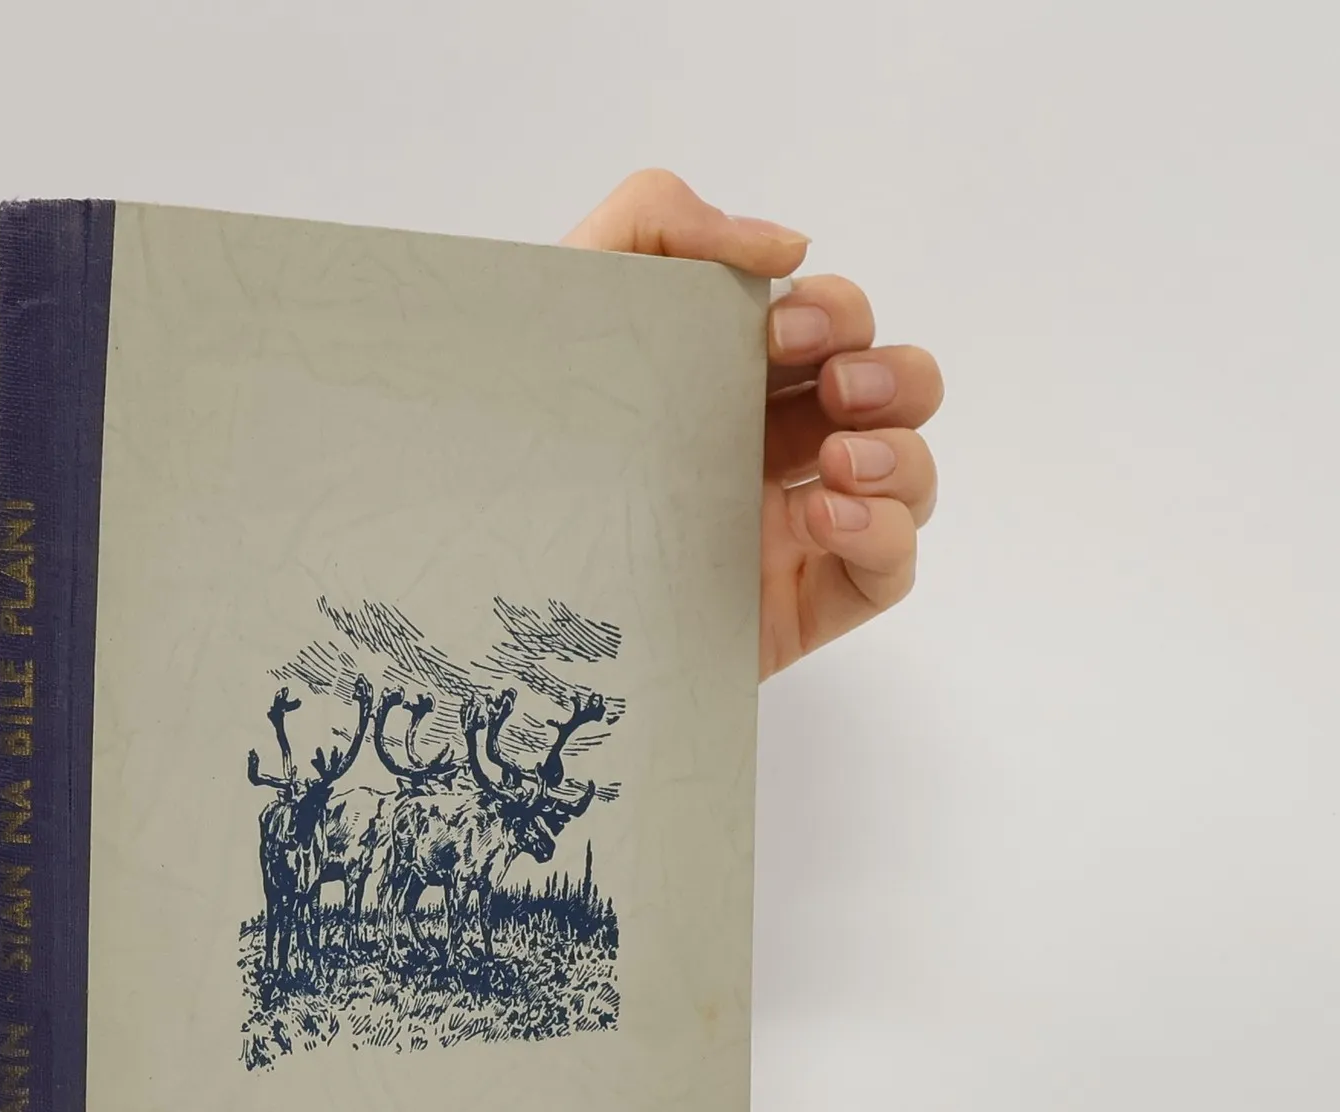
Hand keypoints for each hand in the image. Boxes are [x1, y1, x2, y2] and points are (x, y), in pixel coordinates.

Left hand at [562, 171, 941, 679]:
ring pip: (909, 477)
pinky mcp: (791, 608)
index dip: (835, 314)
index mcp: (726, 378)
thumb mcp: (567, 294)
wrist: (486, 572)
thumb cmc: (516, 434)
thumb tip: (789, 245)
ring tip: (835, 462)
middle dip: (887, 375)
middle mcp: (765, 449)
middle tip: (829, 391)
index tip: (779, 330)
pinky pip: (889, 571)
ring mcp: (786, 532)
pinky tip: (830, 515)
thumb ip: (657, 220)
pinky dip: (889, 533)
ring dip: (902, 453)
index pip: (832, 327)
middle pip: (891, 393)